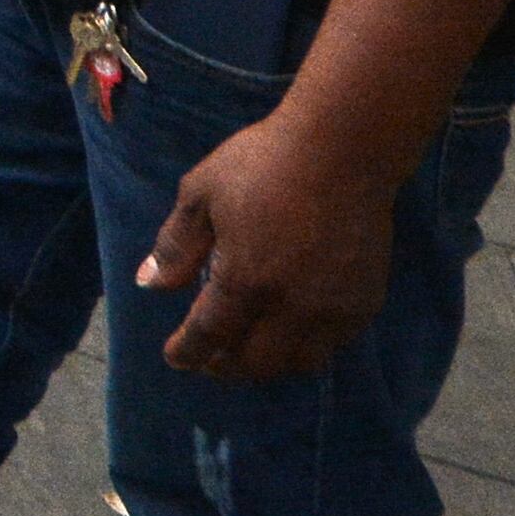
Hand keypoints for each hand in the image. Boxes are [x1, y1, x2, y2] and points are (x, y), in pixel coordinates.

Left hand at [139, 109, 399, 381]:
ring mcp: (333, 308)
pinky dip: (308, 347)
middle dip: (226, 366)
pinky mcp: (365, 301)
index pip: (210, 335)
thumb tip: (149, 285)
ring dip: (269, 364)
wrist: (343, 148)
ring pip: (299, 362)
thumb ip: (176, 245)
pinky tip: (293, 332)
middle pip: (255, 361)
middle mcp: (291, 306)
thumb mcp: (202, 193)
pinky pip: (334, 344)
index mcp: (245, 280)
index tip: (175, 357)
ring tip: (250, 351)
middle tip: (210, 360)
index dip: (189, 351)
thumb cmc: (263, 162)